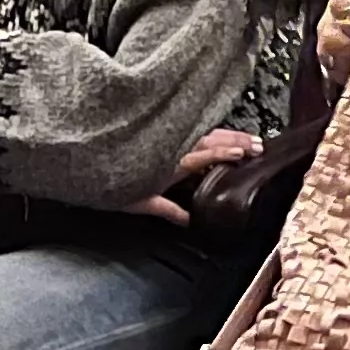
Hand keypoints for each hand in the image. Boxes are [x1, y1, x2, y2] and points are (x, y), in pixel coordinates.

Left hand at [124, 128, 264, 224]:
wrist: (90, 161)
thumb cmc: (113, 184)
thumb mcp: (141, 202)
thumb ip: (168, 210)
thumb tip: (189, 221)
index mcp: (173, 162)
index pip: (205, 154)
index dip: (225, 153)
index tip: (245, 152)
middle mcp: (176, 144)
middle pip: (212, 139)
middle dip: (237, 140)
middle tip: (259, 144)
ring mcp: (171, 135)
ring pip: (206, 131)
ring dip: (230, 134)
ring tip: (249, 137)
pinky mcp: (165, 131)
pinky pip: (196, 127)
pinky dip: (213, 130)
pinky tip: (220, 132)